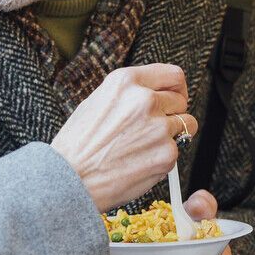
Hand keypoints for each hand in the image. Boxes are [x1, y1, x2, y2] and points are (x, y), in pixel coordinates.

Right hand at [51, 64, 195, 211]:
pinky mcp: (166, 154)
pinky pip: (175, 151)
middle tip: (153, 129)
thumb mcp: (97, 102)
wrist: (70, 179)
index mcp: (126, 82)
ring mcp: (158, 127)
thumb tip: (153, 94)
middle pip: (180, 100)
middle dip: (172, 114)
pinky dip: (162, 158)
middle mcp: (144, 100)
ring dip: (170, 135)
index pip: (173, 75)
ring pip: (185, 125)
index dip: (177, 88)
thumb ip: (128, 94)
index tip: (176, 96)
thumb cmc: (77, 145)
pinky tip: (138, 162)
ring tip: (142, 147)